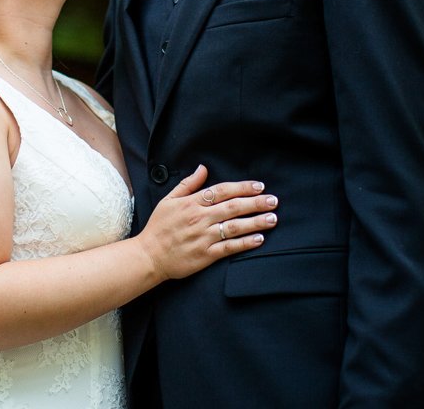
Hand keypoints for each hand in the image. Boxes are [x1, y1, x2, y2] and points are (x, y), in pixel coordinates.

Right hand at [136, 164, 276, 281]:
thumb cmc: (159, 227)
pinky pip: (229, 247)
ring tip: (272, 218)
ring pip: (234, 226)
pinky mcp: (205, 255)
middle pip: (232, 207)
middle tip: (274, 200)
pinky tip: (259, 239)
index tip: (259, 186)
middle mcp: (200, 218)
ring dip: (255, 222)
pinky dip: (245, 243)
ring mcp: (203, 237)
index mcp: (191, 203)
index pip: (221, 191)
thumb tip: (203, 168)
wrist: (149, 255)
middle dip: (255, 203)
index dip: (242, 188)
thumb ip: (187, 184)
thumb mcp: (168, 200)